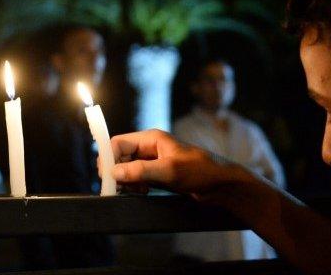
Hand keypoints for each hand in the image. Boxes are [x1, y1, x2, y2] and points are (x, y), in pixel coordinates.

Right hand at [110, 129, 250, 201]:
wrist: (223, 186)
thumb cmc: (201, 171)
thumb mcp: (169, 170)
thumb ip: (140, 170)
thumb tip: (114, 172)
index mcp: (151, 139)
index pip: (119, 143)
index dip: (110, 158)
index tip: (107, 176)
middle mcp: (149, 148)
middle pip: (120, 156)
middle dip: (117, 171)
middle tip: (118, 187)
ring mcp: (153, 162)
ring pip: (127, 169)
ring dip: (126, 180)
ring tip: (136, 190)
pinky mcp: (157, 175)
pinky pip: (137, 178)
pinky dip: (134, 186)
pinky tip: (142, 192)